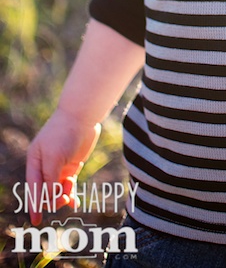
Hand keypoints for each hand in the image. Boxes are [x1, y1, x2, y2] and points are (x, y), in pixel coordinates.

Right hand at [25, 108, 100, 224]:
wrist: (82, 116)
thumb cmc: (64, 133)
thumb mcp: (54, 157)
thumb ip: (51, 178)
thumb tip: (50, 197)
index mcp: (34, 160)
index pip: (33, 187)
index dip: (35, 204)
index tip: (37, 220)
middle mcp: (44, 165)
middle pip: (45, 191)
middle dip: (52, 199)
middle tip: (64, 198)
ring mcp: (58, 165)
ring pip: (57, 190)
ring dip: (63, 195)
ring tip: (71, 193)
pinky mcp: (71, 165)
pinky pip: (68, 185)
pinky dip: (70, 193)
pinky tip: (75, 202)